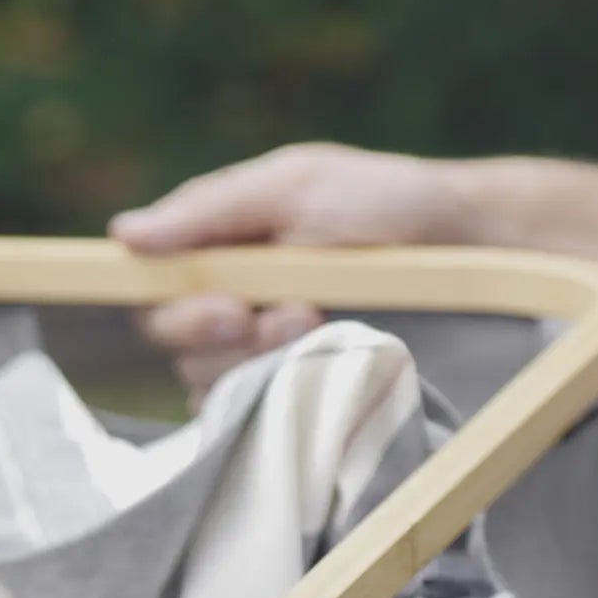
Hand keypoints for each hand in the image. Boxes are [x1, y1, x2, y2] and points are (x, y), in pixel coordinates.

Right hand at [109, 143, 476, 393]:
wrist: (476, 248)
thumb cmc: (388, 202)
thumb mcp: (297, 185)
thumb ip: (209, 209)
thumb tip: (121, 234)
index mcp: (214, 248)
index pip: (149, 291)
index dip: (172, 307)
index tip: (227, 307)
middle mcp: (224, 301)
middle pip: (173, 342)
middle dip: (226, 336)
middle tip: (295, 316)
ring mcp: (255, 350)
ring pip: (209, 380)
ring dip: (264, 360)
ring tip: (327, 326)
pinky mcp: (286, 387)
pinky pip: (248, 412)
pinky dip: (278, 396)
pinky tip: (323, 367)